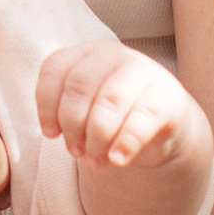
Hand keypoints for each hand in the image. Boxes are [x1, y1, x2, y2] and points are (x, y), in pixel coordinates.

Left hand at [32, 39, 205, 171]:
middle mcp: (114, 55)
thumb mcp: (88, 107)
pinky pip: (141, 119)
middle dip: (72, 125)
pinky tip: (117, 160)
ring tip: (94, 162)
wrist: (167, 121)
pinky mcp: (166, 99)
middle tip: (76, 152)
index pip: (55, 69)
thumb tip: (54, 131)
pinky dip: (125, 142)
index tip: (51, 134)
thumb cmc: (116, 114)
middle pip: (80, 86)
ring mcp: (143, 72)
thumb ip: (68, 111)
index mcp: (87, 52)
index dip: (47, 105)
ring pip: (109, 100)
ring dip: (96, 137)